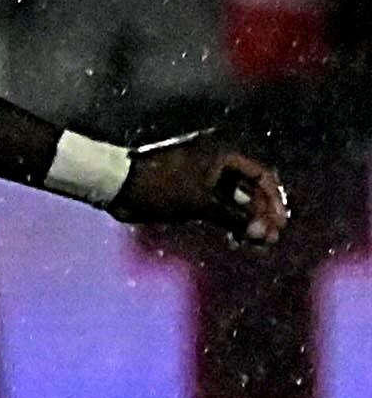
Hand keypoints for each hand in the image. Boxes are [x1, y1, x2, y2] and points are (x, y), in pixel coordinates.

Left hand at [115, 133, 287, 244]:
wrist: (117, 185)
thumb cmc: (159, 187)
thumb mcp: (201, 203)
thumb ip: (234, 217)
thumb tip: (262, 233)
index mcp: (222, 154)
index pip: (260, 176)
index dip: (273, 201)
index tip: (280, 223)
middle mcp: (215, 162)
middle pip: (248, 189)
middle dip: (260, 214)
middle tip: (269, 239)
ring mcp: (201, 177)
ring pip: (232, 200)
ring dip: (245, 220)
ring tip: (256, 243)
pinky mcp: (188, 191)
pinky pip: (216, 205)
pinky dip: (226, 220)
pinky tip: (235, 237)